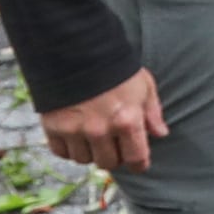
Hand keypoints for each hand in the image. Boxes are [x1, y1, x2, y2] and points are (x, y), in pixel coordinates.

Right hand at [41, 69, 169, 172]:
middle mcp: (100, 130)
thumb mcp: (143, 85)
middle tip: (113, 143)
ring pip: (84, 160)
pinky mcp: (53, 127)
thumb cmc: (115, 67)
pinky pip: (61, 152)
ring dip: (90, 152)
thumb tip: (161, 134)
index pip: (136, 159)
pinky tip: (74, 135)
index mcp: (126, 120)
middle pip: (108, 163)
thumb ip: (152, 112)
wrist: (75, 50)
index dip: (138, 163)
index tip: (137, 161)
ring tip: (92, 136)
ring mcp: (74, 130)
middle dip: (113, 156)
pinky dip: (68, 148)